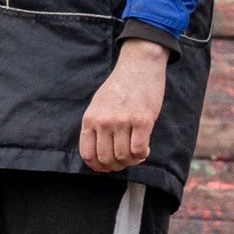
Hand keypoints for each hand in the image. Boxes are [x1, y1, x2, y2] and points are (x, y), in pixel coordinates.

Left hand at [80, 40, 168, 171]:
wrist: (138, 66)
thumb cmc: (120, 87)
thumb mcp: (98, 105)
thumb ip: (96, 127)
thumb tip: (100, 154)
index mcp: (90, 119)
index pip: (88, 155)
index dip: (98, 167)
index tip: (107, 167)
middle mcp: (104, 122)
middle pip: (106, 159)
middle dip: (117, 166)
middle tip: (125, 161)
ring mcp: (122, 121)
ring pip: (123, 157)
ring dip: (132, 161)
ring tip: (136, 153)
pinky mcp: (142, 120)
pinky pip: (139, 150)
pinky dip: (142, 154)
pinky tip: (145, 148)